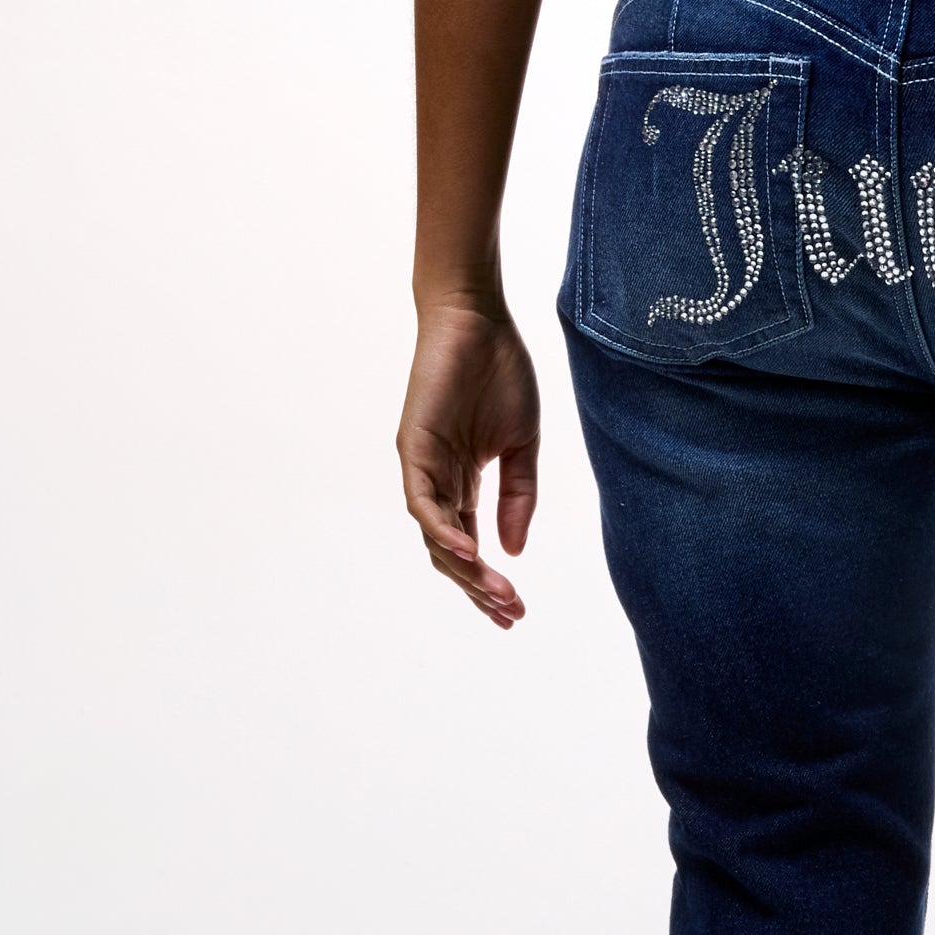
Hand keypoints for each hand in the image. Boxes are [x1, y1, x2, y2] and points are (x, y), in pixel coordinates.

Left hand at [396, 298, 539, 627]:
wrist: (477, 321)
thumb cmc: (499, 373)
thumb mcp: (522, 446)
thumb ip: (518, 497)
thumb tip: (512, 550)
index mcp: (464, 482)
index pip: (471, 544)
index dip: (489, 581)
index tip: (517, 611)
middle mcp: (438, 482)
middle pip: (451, 552)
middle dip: (480, 587)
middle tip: (512, 614)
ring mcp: (423, 468)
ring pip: (436, 537)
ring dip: (466, 569)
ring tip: (498, 593)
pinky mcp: (413, 449)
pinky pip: (424, 504)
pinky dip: (443, 531)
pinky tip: (471, 552)